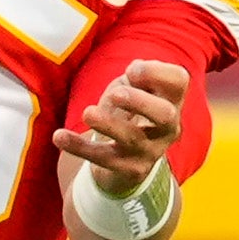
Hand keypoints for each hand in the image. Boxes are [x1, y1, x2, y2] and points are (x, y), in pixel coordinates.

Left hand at [53, 56, 185, 192]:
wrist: (124, 161)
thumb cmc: (129, 112)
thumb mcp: (133, 88)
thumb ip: (136, 77)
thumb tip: (134, 72)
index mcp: (171, 101)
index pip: (179, 82)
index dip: (158, 72)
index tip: (131, 69)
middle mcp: (167, 127)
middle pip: (165, 114)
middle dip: (140, 102)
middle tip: (116, 95)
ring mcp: (150, 150)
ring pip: (132, 138)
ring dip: (109, 124)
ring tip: (87, 113)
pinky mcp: (128, 169)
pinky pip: (103, 159)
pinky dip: (79, 147)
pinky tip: (59, 136)